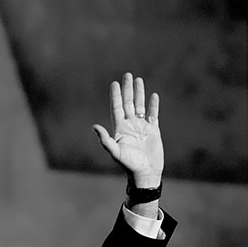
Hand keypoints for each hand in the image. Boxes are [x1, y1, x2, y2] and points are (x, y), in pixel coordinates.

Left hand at [92, 72, 163, 188]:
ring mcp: (141, 126)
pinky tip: (153, 96)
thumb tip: (94, 126)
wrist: (145, 172)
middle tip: (127, 74)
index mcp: (119, 128)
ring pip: (140, 105)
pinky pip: (152, 114)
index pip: (117, 108)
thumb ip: (105, 139)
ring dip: (139, 93)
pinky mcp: (153, 129)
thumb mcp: (115, 152)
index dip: (116, 96)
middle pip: (128, 103)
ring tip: (138, 80)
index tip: (114, 83)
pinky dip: (153, 105)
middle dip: (127, 89)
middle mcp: (129, 125)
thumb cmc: (129, 164)